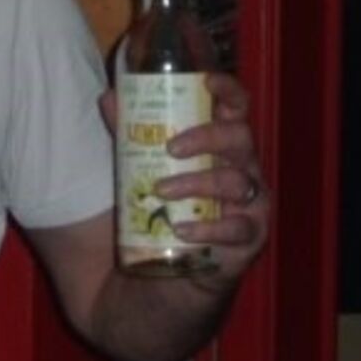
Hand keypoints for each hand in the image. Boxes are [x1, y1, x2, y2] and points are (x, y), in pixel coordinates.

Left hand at [100, 73, 270, 284]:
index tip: (207, 81)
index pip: (236, 109)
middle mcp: (242, 171)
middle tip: (170, 148)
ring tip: (161, 191)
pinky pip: (237, 230)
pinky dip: (209, 228)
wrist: (161, 278)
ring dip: (197, 183)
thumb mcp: (138, 168)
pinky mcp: (247, 242)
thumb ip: (128, 133)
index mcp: (221, 146)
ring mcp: (250, 206)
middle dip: (206, 138)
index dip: (228, 90)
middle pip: (240, 139)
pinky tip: (182, 228)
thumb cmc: (158, 211)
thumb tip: (110, 96)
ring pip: (237, 182)